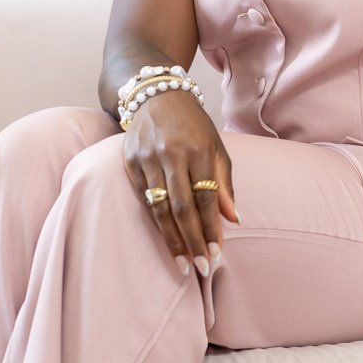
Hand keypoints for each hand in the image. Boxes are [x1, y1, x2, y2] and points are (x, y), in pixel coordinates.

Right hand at [121, 86, 239, 276]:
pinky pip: (144, 199)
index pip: (205, 197)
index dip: (211, 228)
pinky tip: (166, 238)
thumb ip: (223, 183)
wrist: (155, 95)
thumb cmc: (193, 124)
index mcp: (197, 150)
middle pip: (181, 207)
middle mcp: (170, 154)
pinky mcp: (129, 162)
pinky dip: (156, 222)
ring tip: (182, 263)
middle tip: (201, 267)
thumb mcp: (216, 147)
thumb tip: (233, 219)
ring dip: (172, 239)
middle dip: (192, 240)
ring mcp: (147, 159)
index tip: (217, 253)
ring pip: (159, 207)